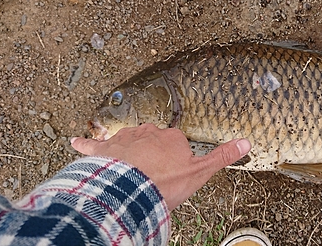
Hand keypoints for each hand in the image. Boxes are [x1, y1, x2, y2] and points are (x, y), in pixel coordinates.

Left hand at [70, 123, 250, 210]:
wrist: (132, 190)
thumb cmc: (165, 182)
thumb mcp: (200, 172)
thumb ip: (223, 156)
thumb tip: (247, 141)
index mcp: (171, 136)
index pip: (175, 143)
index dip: (175, 160)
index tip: (172, 174)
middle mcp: (148, 132)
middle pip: (152, 140)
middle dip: (153, 154)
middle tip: (152, 176)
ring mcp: (124, 138)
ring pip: (127, 140)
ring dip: (128, 151)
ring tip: (128, 171)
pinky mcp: (104, 149)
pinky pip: (92, 144)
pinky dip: (85, 144)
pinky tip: (75, 142)